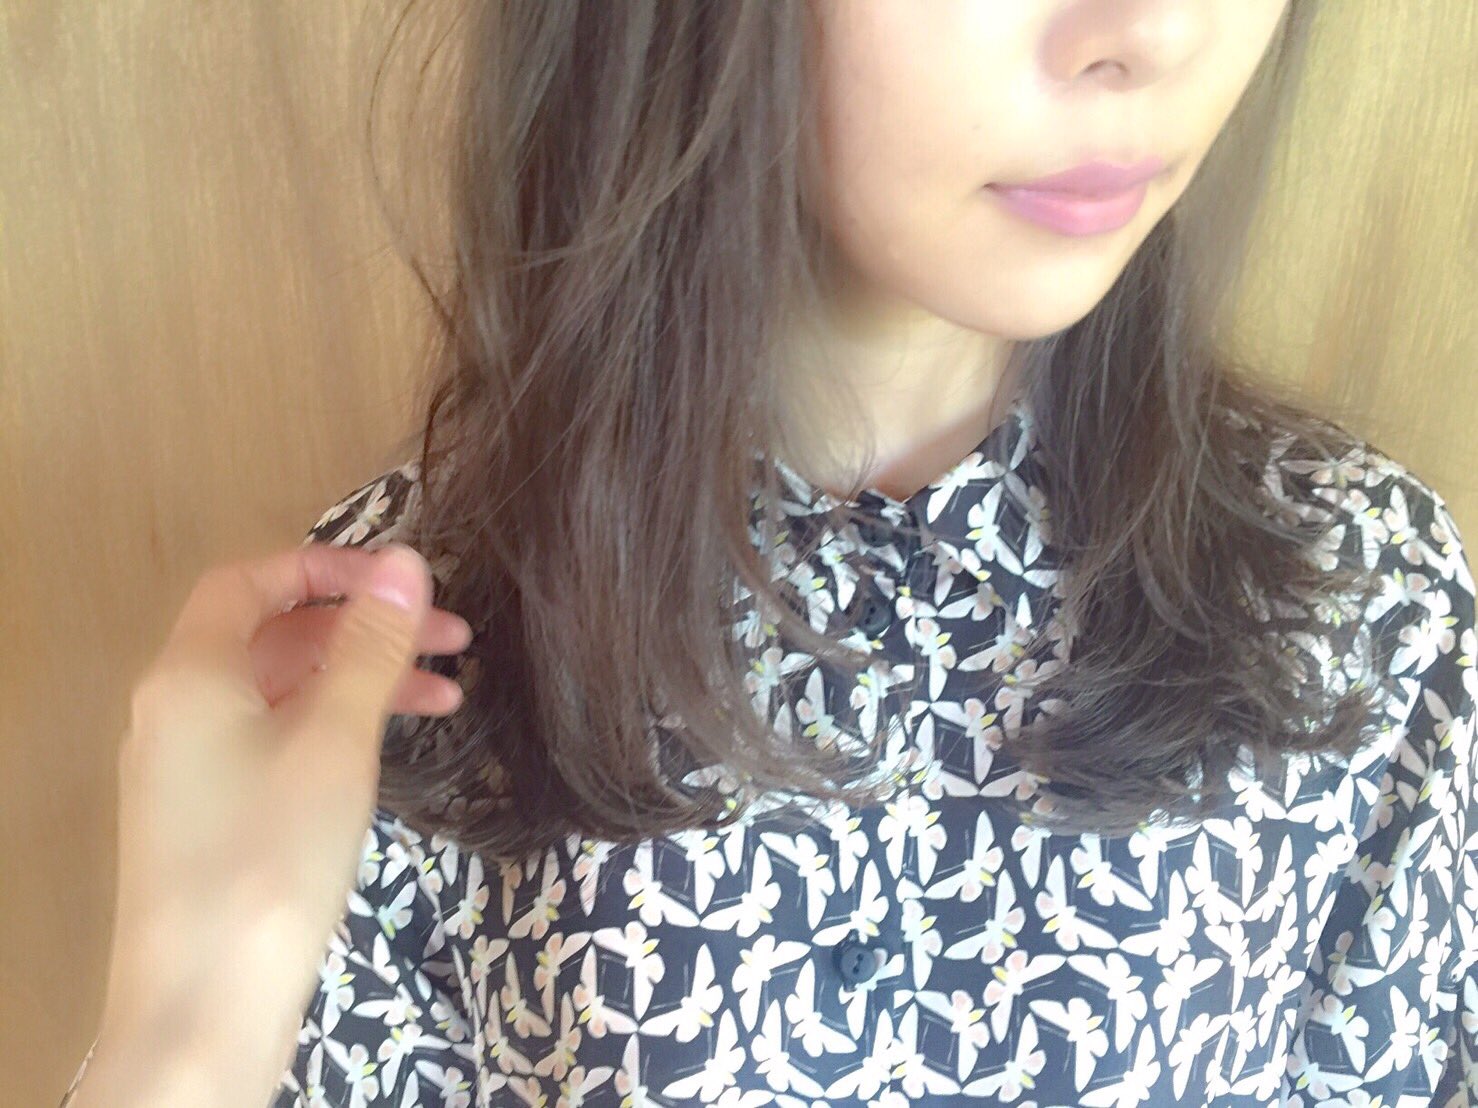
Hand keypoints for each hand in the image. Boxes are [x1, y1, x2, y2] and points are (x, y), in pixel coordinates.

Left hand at [85, 540, 470, 1103]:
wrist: (206, 1006)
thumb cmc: (271, 856)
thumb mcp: (336, 740)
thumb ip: (372, 647)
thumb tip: (406, 562)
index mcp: (190, 674)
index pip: (251, 581)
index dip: (328, 568)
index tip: (406, 583)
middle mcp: (177, 709)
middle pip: (273, 636)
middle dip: (364, 629)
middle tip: (454, 636)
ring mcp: (190, 767)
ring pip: (284, 693)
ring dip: (362, 682)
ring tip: (449, 694)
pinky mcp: (210, 815)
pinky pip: (276, 741)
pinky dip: (335, 729)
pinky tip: (394, 747)